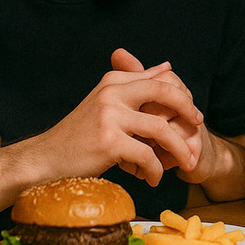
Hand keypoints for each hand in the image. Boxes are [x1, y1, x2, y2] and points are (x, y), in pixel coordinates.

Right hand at [3, 53, 202, 190]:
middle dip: (188, 110)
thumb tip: (167, 65)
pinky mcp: (108, 141)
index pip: (161, 79)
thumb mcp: (107, 101)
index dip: (182, 95)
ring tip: (185, 163)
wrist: (45, 159)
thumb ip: (136, 83)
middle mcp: (112, 92)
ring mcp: (109, 115)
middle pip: (165, 92)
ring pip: (161, 129)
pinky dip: (155, 170)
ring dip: (178, 149)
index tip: (192, 113)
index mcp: (114, 80)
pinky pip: (147, 156)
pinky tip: (153, 178)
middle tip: (199, 128)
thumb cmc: (79, 134)